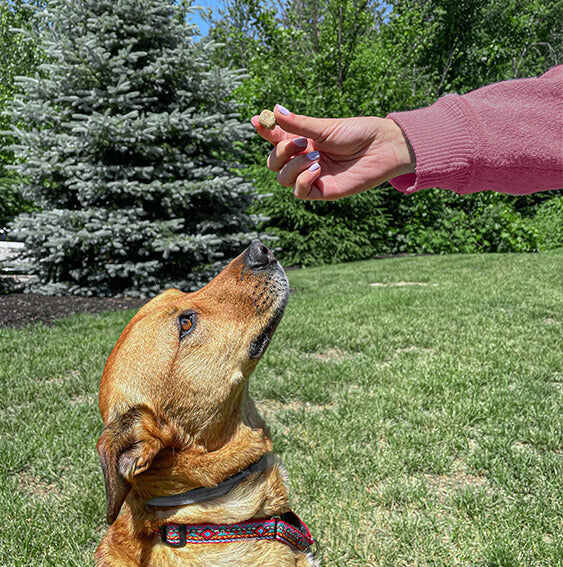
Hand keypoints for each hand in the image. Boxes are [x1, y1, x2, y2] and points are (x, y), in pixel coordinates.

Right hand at [251, 105, 414, 199]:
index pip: (276, 139)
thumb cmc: (358, 133)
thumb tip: (275, 109)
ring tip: (315, 157)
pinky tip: (317, 169)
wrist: (382, 148)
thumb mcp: (325, 127)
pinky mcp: (322, 190)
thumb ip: (298, 124)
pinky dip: (302, 180)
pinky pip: (299, 192)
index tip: (258, 120)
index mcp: (303, 141)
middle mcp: (304, 159)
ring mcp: (312, 176)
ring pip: (282, 178)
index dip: (266, 131)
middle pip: (274, 163)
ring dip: (293, 166)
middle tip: (300, 143)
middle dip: (280, 152)